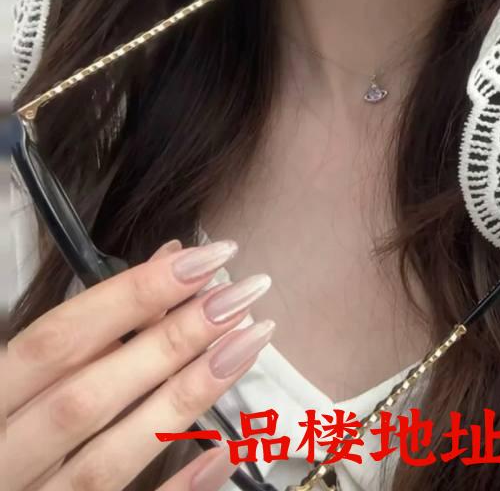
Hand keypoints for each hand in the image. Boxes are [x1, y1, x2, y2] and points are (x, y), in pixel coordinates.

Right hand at [4, 237, 274, 490]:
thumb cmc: (12, 426)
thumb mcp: (23, 375)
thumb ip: (90, 326)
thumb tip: (171, 259)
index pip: (58, 340)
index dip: (132, 295)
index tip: (204, 259)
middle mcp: (3, 459)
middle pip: (88, 398)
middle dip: (169, 342)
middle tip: (238, 297)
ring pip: (109, 459)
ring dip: (185, 398)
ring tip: (248, 344)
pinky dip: (180, 486)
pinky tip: (229, 446)